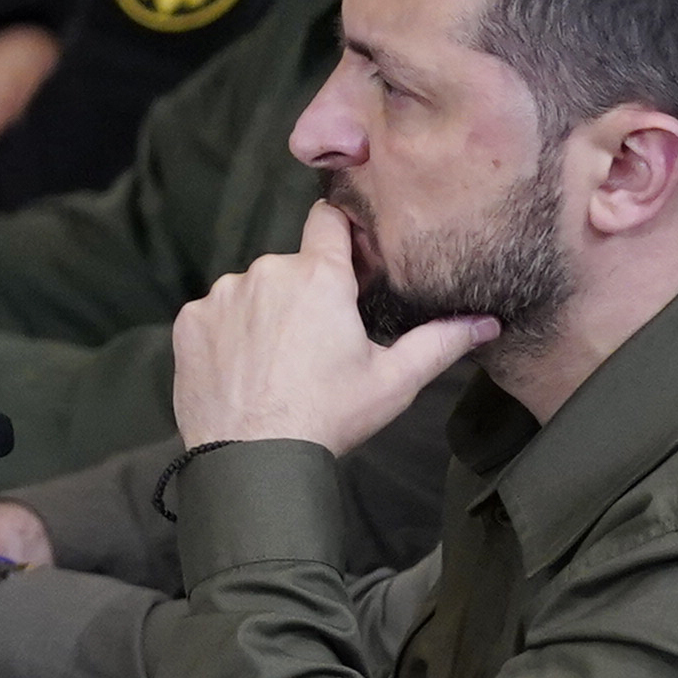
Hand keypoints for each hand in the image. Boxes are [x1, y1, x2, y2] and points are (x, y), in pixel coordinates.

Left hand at [168, 203, 489, 457]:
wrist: (253, 459)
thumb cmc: (329, 417)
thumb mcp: (394, 381)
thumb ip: (441, 342)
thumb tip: (488, 321)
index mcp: (319, 275)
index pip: (330, 219)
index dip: (341, 234)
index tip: (349, 260)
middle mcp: (267, 271)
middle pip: (293, 267)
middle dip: (305, 295)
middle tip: (318, 345)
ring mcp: (222, 295)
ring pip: (252, 291)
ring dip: (265, 315)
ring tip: (279, 366)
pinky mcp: (189, 321)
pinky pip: (215, 315)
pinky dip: (228, 336)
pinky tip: (245, 372)